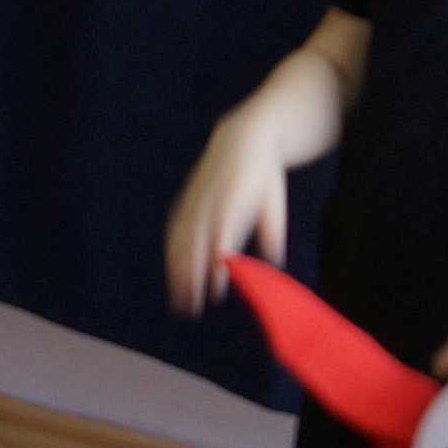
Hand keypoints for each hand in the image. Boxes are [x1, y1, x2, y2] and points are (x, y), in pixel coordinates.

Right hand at [162, 108, 297, 318]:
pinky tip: (174, 273)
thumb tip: (274, 260)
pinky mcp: (187, 202)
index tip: (216, 289)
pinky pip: (176, 231)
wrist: (242, 140)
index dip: (215, 264)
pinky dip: (174, 254)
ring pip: (181, 241)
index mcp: (232, 202)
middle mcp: (208, 203)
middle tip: (192, 306)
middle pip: (195, 244)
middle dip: (191, 277)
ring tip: (180, 300)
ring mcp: (194, 202)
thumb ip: (271, 231)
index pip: (220, 238)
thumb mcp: (273, 203)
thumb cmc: (263, 178)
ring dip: (178, 272)